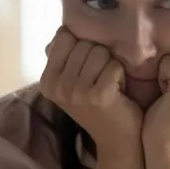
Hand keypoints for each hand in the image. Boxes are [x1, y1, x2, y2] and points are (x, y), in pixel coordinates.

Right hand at [40, 27, 142, 152]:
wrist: (119, 140)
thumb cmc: (100, 105)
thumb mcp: (74, 82)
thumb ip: (65, 57)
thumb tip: (63, 29)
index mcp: (47, 81)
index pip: (65, 38)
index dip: (84, 48)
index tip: (89, 70)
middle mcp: (57, 87)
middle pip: (85, 44)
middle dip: (100, 57)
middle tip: (102, 80)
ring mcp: (76, 92)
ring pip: (100, 52)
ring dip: (112, 66)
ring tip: (110, 85)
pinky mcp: (98, 96)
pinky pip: (115, 66)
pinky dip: (122, 75)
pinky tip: (119, 92)